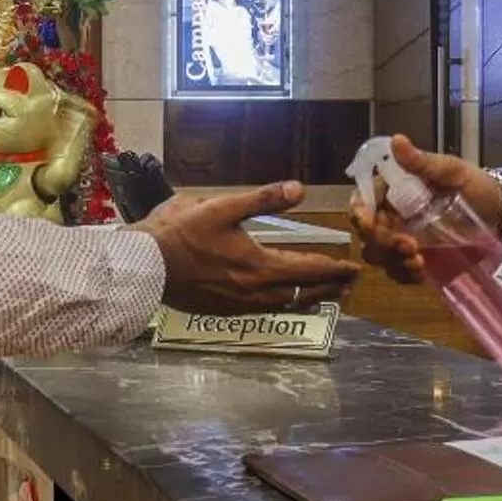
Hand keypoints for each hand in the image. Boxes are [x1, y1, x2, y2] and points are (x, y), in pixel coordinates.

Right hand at [139, 182, 360, 315]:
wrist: (147, 267)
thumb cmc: (182, 233)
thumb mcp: (223, 207)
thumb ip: (263, 199)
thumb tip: (300, 188)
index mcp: (261, 266)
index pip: (310, 270)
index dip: (335, 269)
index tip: (355, 268)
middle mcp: (257, 292)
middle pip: (304, 293)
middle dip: (330, 287)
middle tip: (350, 285)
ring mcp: (241, 306)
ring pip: (286, 305)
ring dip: (310, 299)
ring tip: (327, 296)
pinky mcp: (226, 312)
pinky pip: (267, 311)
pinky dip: (286, 306)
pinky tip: (285, 302)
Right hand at [349, 136, 501, 284]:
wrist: (501, 212)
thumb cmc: (475, 185)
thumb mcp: (451, 171)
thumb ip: (423, 161)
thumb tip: (397, 140)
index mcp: (394, 189)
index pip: (364, 200)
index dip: (360, 213)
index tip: (369, 223)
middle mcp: (393, 214)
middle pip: (369, 233)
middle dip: (383, 242)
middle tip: (410, 245)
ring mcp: (403, 238)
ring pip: (380, 255)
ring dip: (393, 261)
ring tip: (418, 261)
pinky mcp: (416, 258)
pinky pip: (399, 271)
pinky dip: (404, 274)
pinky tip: (420, 273)